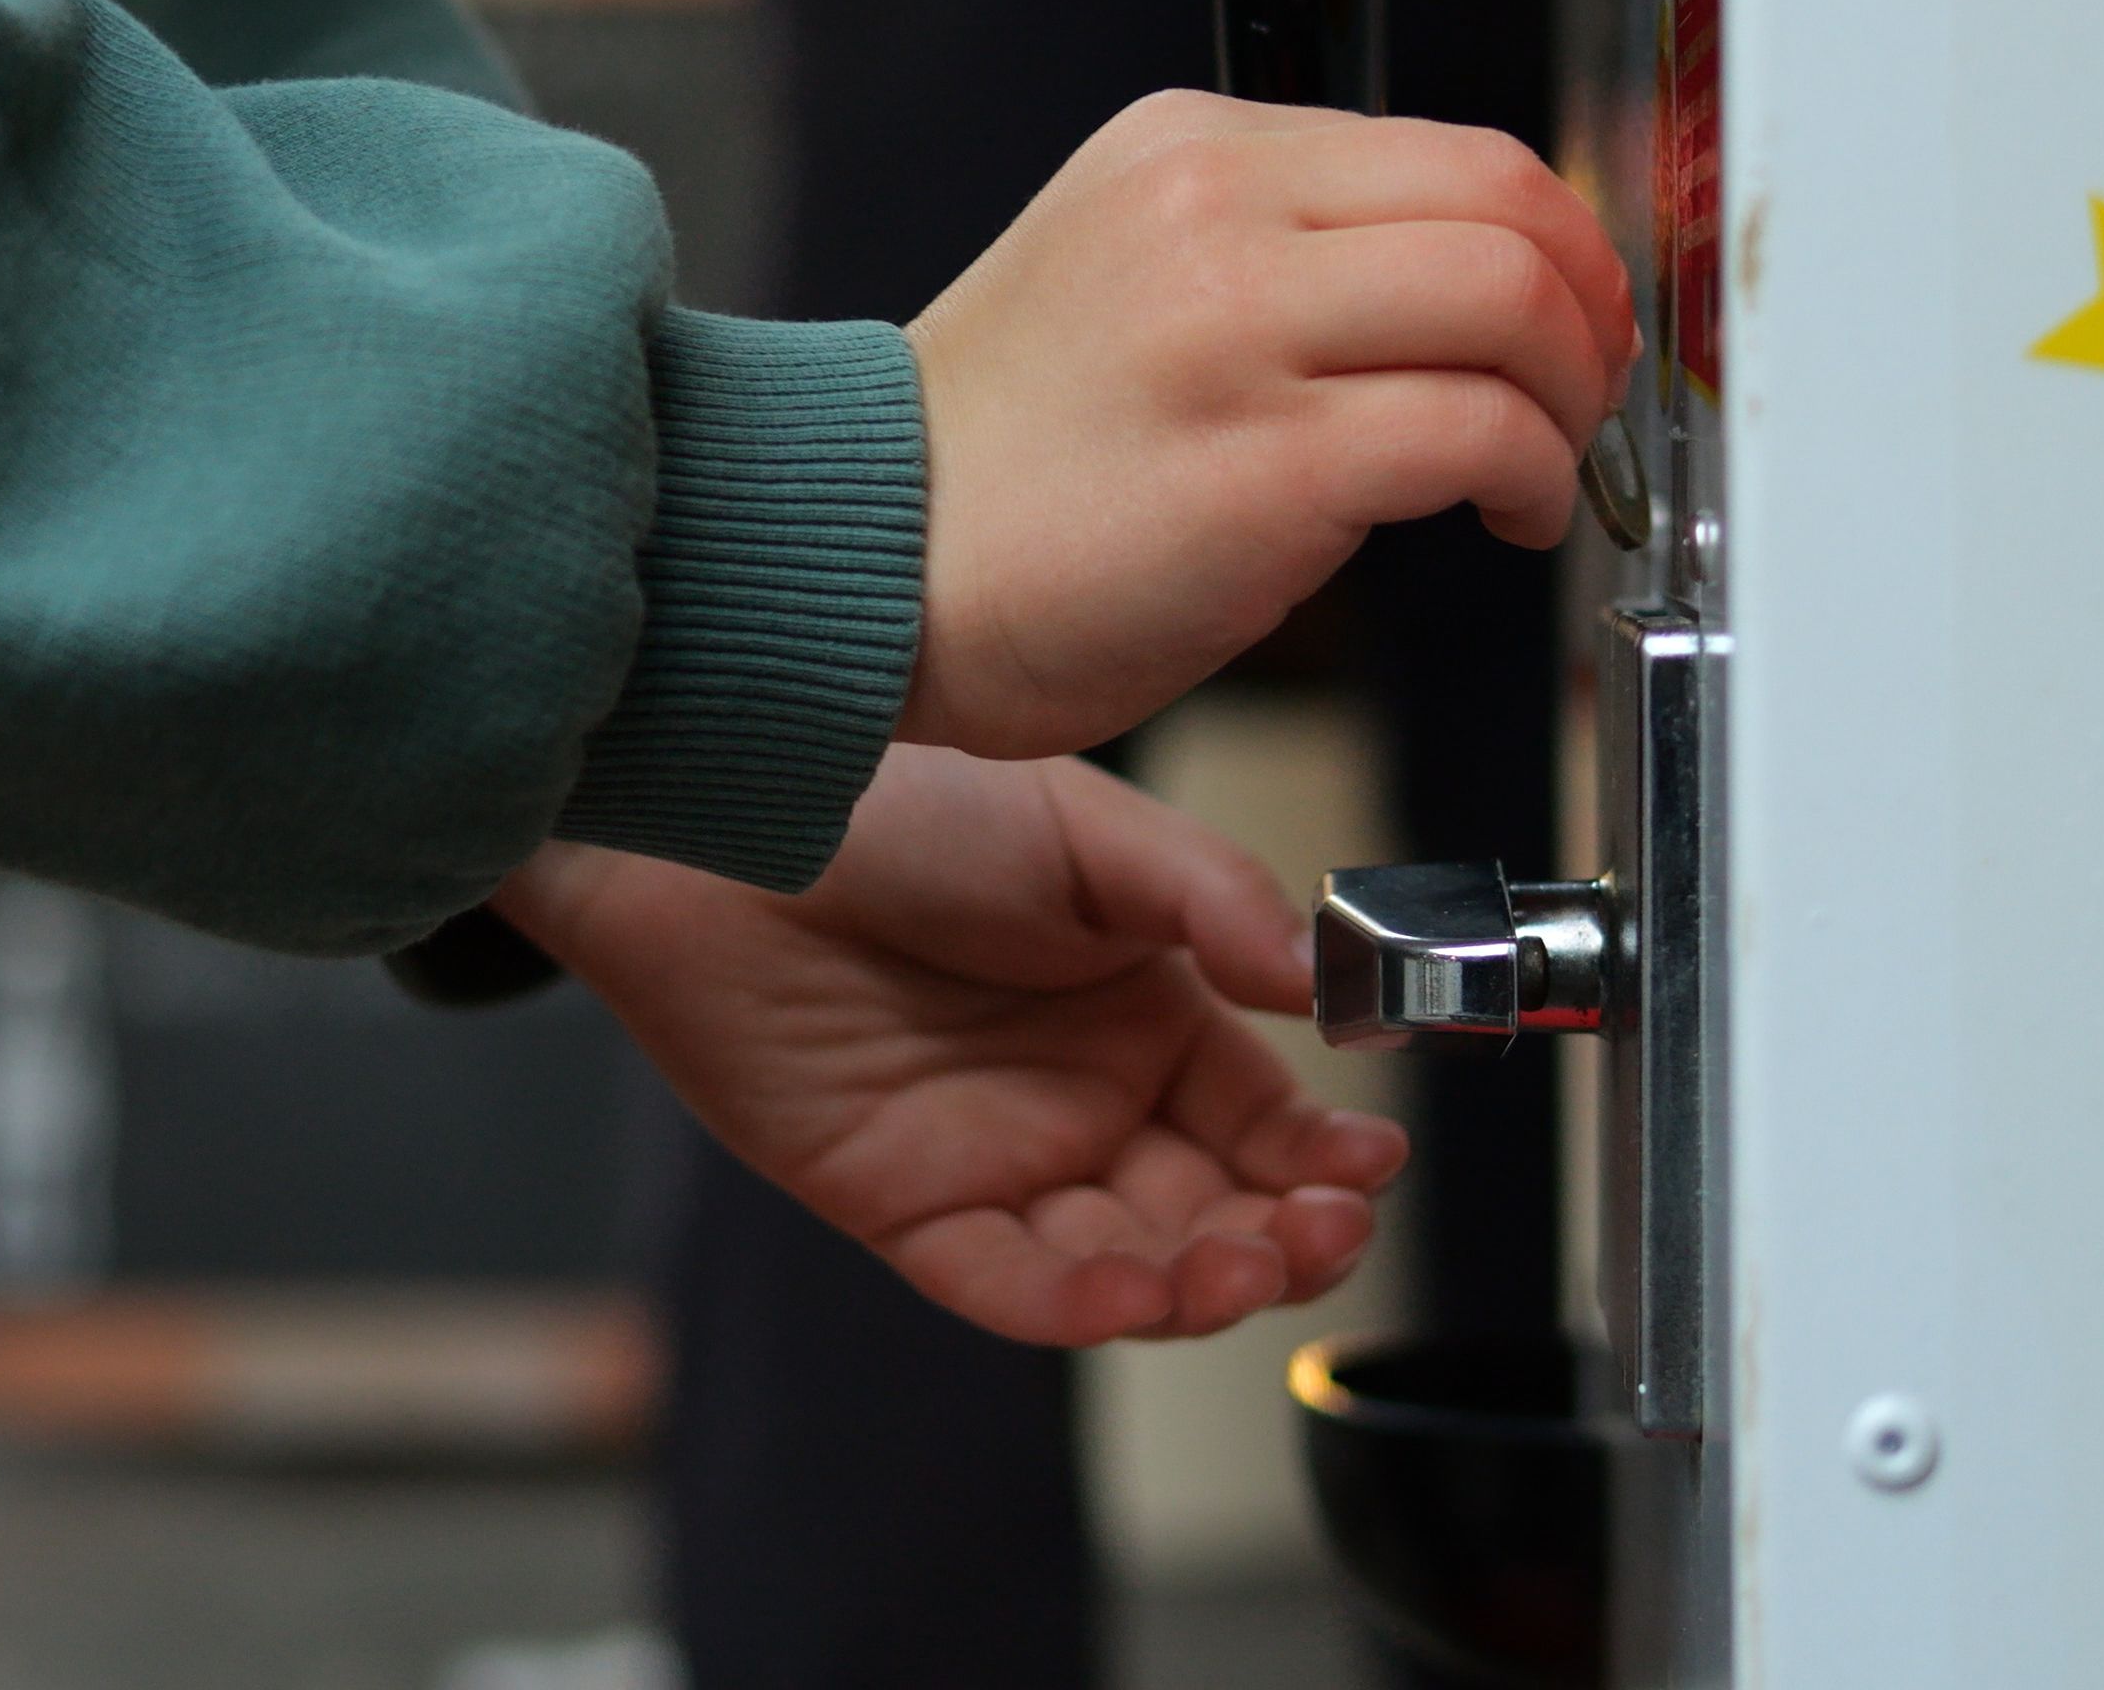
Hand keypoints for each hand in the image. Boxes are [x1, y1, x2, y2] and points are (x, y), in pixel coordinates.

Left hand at [500, 744, 1405, 1345]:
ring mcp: (993, 1158)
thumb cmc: (895, 801)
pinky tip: (1133, 1290)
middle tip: (1322, 1228)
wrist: (731, 819)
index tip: (1372, 1162)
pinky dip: (1074, 1302)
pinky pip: (1003, 1281)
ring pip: (1125, 1263)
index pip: (1263, 1117)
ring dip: (1199, 1283)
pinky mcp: (901, 1202)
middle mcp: (1077, 1100)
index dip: (1323, 1154)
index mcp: (1140, 1012)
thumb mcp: (1085, 828)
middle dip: (1283, 1235)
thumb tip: (1316, 980)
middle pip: (1212, 1210)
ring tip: (1242, 1263)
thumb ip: (1212, 901)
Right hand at [902, 91, 1637, 756]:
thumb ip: (1270, 259)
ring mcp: (1235, 327)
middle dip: (1590, 307)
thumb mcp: (1123, 280)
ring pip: (1513, 300)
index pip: (1450, 151)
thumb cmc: (993, 471)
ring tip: (1543, 468)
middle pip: (1509, 204)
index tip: (1566, 322)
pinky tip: (1506, 518)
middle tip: (1587, 391)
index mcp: (1184, 151)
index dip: (1553, 243)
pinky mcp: (1262, 458)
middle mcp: (1212, 209)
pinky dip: (1534, 476)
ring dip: (1571, 397)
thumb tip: (1460, 300)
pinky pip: (1478, 431)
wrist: (850, 566)